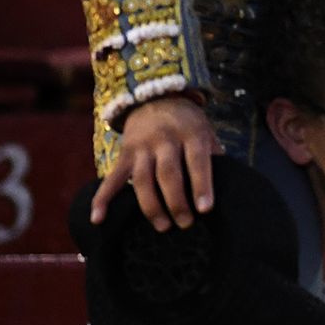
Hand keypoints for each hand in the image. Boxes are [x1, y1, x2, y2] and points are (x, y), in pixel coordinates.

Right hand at [91, 94, 215, 230]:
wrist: (155, 97)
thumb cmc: (188, 122)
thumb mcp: (205, 131)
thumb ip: (213, 155)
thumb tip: (226, 184)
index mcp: (190, 132)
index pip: (197, 161)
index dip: (201, 185)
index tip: (205, 210)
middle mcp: (164, 139)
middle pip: (168, 174)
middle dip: (176, 202)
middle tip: (185, 223)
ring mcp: (141, 147)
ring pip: (143, 180)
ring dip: (151, 206)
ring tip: (163, 227)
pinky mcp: (123, 155)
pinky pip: (111, 179)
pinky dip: (103, 199)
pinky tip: (98, 219)